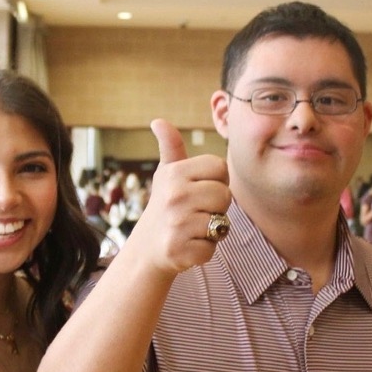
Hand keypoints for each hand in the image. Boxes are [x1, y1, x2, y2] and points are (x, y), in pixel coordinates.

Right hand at [126, 118, 230, 274]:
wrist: (146, 248)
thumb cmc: (164, 206)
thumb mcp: (166, 174)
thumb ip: (171, 147)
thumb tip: (158, 121)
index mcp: (174, 173)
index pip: (220, 168)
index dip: (216, 181)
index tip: (199, 190)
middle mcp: (174, 196)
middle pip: (225, 195)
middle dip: (216, 207)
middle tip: (195, 212)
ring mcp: (176, 224)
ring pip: (222, 223)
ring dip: (212, 230)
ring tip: (192, 228)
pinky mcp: (179, 250)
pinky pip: (212, 248)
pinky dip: (204, 250)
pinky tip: (188, 245)